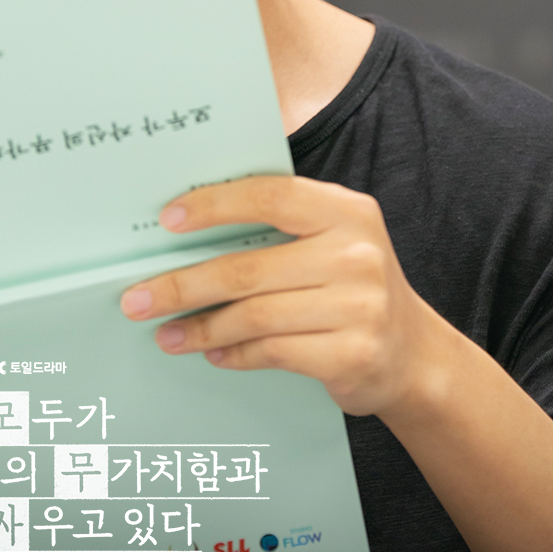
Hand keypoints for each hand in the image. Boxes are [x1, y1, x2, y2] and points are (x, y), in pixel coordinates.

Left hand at [120, 176, 442, 417]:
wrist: (416, 355)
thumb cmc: (353, 287)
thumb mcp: (333, 239)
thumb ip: (279, 228)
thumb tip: (185, 231)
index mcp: (345, 211)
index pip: (270, 196)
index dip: (215, 205)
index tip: (168, 220)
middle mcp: (356, 254)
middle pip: (248, 269)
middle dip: (182, 285)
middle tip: (137, 298)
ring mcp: (359, 307)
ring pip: (253, 316)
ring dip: (200, 329)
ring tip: (166, 334)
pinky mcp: (352, 355)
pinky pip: (273, 352)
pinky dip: (234, 354)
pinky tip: (211, 353)